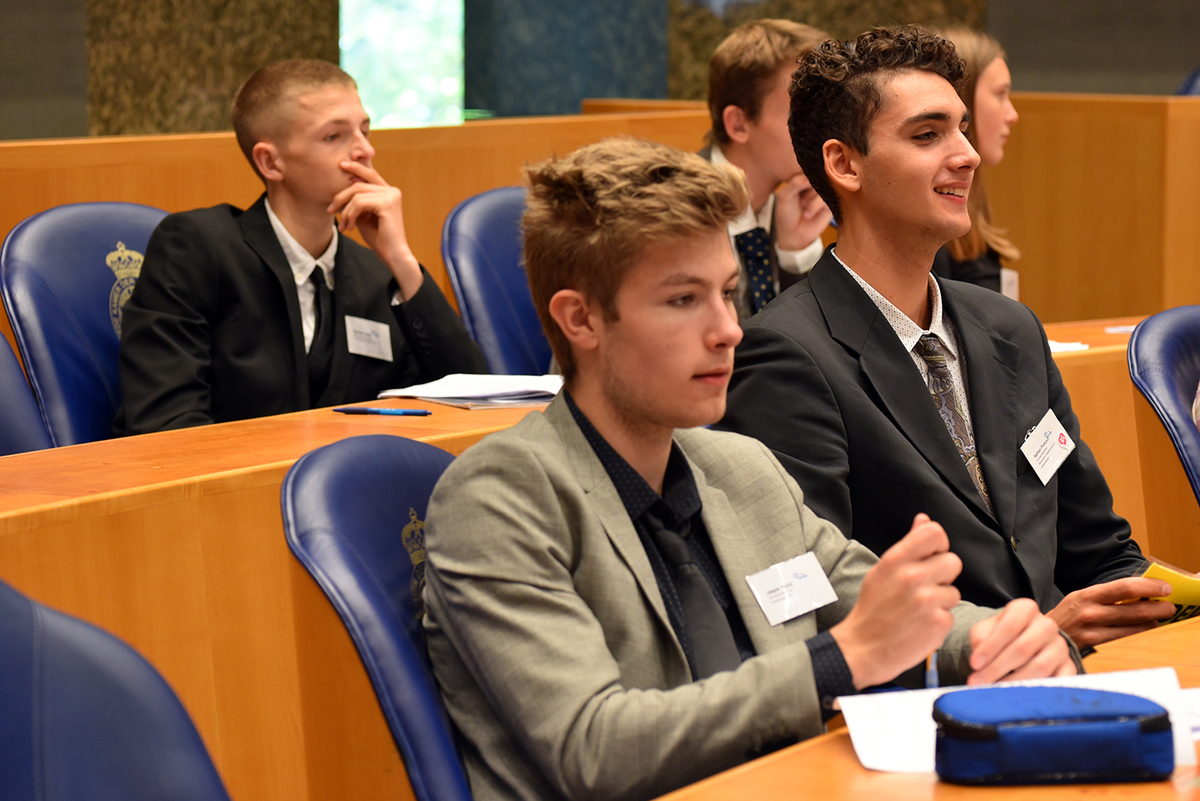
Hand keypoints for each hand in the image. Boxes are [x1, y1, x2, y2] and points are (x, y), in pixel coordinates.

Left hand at [327, 160, 423, 298]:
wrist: (392, 255)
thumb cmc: (379, 238)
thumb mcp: (364, 215)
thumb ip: (357, 201)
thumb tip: (344, 185)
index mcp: (389, 192)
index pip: (370, 174)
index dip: (356, 167)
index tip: (341, 165)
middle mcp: (392, 191)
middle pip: (358, 184)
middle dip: (341, 196)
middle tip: (330, 210)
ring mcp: (391, 196)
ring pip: (356, 194)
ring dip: (345, 211)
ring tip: (344, 226)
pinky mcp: (387, 204)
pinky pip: (359, 203)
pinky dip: (350, 215)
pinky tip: (351, 227)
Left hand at [773, 173, 831, 251]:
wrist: (792, 234)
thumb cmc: (787, 214)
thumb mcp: (785, 196)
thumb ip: (795, 183)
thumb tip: (809, 177)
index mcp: (802, 178)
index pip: (808, 168)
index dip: (806, 174)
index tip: (801, 183)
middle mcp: (814, 184)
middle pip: (818, 176)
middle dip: (808, 189)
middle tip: (800, 201)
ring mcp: (822, 193)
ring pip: (823, 187)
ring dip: (811, 199)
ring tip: (803, 209)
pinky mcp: (829, 203)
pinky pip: (827, 198)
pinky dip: (816, 206)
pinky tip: (808, 214)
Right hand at [831, 514, 961, 688]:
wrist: (861, 649)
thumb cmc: (872, 610)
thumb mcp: (883, 571)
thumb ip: (907, 546)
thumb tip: (923, 519)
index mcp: (895, 560)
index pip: (935, 533)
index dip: (938, 546)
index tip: (931, 559)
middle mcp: (912, 577)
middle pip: (953, 561)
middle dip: (943, 576)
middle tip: (925, 589)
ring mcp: (926, 600)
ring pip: (954, 591)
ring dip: (941, 601)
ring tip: (919, 611)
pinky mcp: (937, 623)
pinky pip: (951, 614)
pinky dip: (939, 622)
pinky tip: (921, 625)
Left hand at [966, 598, 1075, 684]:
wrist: (1020, 644)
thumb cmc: (1000, 636)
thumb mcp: (984, 631)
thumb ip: (981, 641)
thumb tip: (980, 663)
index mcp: (1025, 609)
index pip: (1009, 626)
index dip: (990, 647)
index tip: (974, 664)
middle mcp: (1046, 625)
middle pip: (1023, 648)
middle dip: (998, 668)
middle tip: (979, 683)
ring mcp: (1060, 646)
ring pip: (1040, 666)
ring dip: (1015, 682)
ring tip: (995, 692)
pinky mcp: (1068, 666)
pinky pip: (1059, 680)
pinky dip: (1041, 691)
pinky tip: (1023, 698)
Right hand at [1046, 577, 1174, 647]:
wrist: (1042, 638)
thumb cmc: (1065, 617)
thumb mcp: (1079, 599)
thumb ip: (1105, 596)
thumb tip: (1138, 590)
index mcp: (1086, 595)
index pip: (1124, 587)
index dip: (1149, 586)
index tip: (1165, 587)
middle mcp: (1089, 611)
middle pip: (1134, 609)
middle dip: (1158, 607)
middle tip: (1170, 606)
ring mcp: (1092, 630)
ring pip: (1134, 626)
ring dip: (1153, 621)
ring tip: (1161, 617)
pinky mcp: (1094, 645)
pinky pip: (1126, 639)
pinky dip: (1140, 633)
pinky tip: (1146, 629)